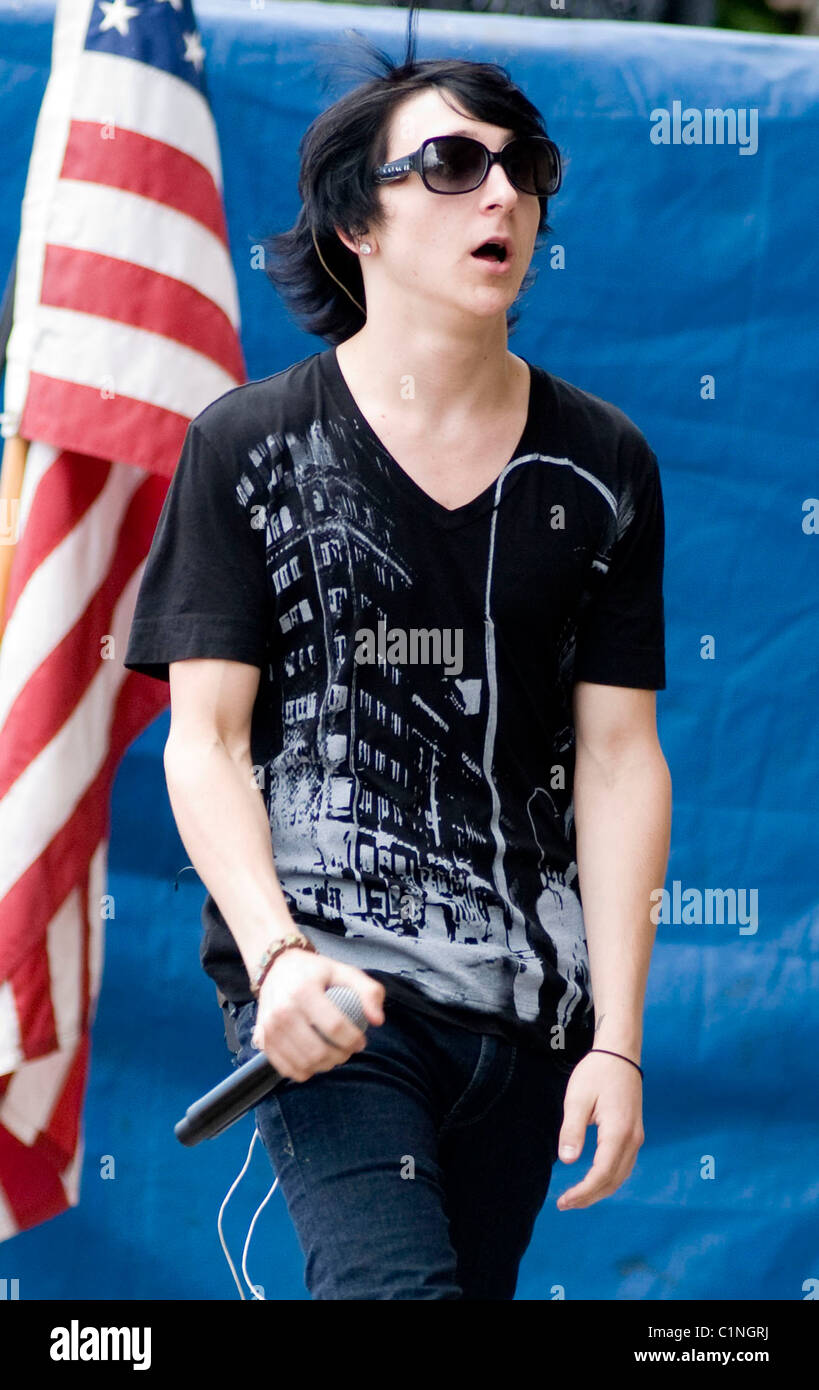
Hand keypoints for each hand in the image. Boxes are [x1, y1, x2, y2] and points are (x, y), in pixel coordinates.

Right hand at [250, 947, 385, 1082]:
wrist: (277, 967)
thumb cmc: (315, 972)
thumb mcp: (345, 972)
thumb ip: (369, 992)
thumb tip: (378, 1021)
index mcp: (303, 991)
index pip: (334, 1026)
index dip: (353, 1039)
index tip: (361, 1041)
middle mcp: (282, 1010)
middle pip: (318, 1051)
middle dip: (341, 1057)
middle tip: (348, 1050)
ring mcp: (269, 1027)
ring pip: (303, 1064)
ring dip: (324, 1066)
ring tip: (333, 1055)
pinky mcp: (262, 1039)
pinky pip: (286, 1069)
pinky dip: (304, 1071)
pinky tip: (314, 1060)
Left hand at [555, 1052, 643, 1209]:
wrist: (620, 1054)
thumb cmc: (596, 1073)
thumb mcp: (577, 1098)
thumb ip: (572, 1130)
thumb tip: (568, 1161)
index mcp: (618, 1132)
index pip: (602, 1174)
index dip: (583, 1192)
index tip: (563, 1201)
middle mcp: (632, 1139)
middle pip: (613, 1180)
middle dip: (590, 1197)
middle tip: (565, 1204)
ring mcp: (637, 1137)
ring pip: (621, 1175)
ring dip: (600, 1190)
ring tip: (576, 1197)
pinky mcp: (635, 1133)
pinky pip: (624, 1165)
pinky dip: (609, 1178)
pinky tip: (594, 1180)